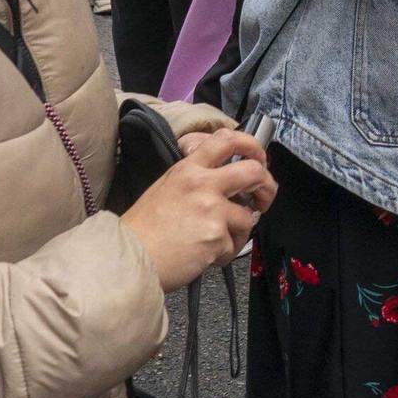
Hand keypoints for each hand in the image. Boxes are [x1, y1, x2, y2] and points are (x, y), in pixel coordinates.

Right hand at [119, 129, 274, 291]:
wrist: (129, 258)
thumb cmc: (144, 230)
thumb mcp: (166, 189)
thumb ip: (197, 181)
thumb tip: (228, 185)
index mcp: (188, 169)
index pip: (226, 139)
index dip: (252, 145)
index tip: (259, 158)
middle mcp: (202, 184)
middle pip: (253, 171)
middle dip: (267, 185)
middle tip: (263, 199)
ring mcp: (211, 210)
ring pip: (247, 217)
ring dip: (237, 232)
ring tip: (214, 242)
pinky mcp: (216, 236)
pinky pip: (234, 244)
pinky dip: (224, 253)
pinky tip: (204, 255)